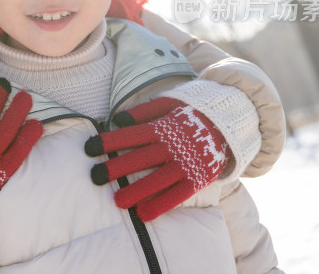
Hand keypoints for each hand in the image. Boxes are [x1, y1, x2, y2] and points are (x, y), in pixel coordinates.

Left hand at [84, 97, 228, 221]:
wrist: (229, 122)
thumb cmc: (190, 112)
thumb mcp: (169, 103)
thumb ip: (144, 111)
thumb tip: (118, 119)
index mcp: (163, 126)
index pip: (132, 134)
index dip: (110, 141)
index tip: (89, 148)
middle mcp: (173, 146)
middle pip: (142, 157)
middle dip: (118, 167)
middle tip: (95, 176)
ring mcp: (186, 163)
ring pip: (159, 179)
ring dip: (138, 191)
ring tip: (117, 201)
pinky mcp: (198, 178)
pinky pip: (179, 194)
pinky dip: (162, 204)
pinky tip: (144, 214)